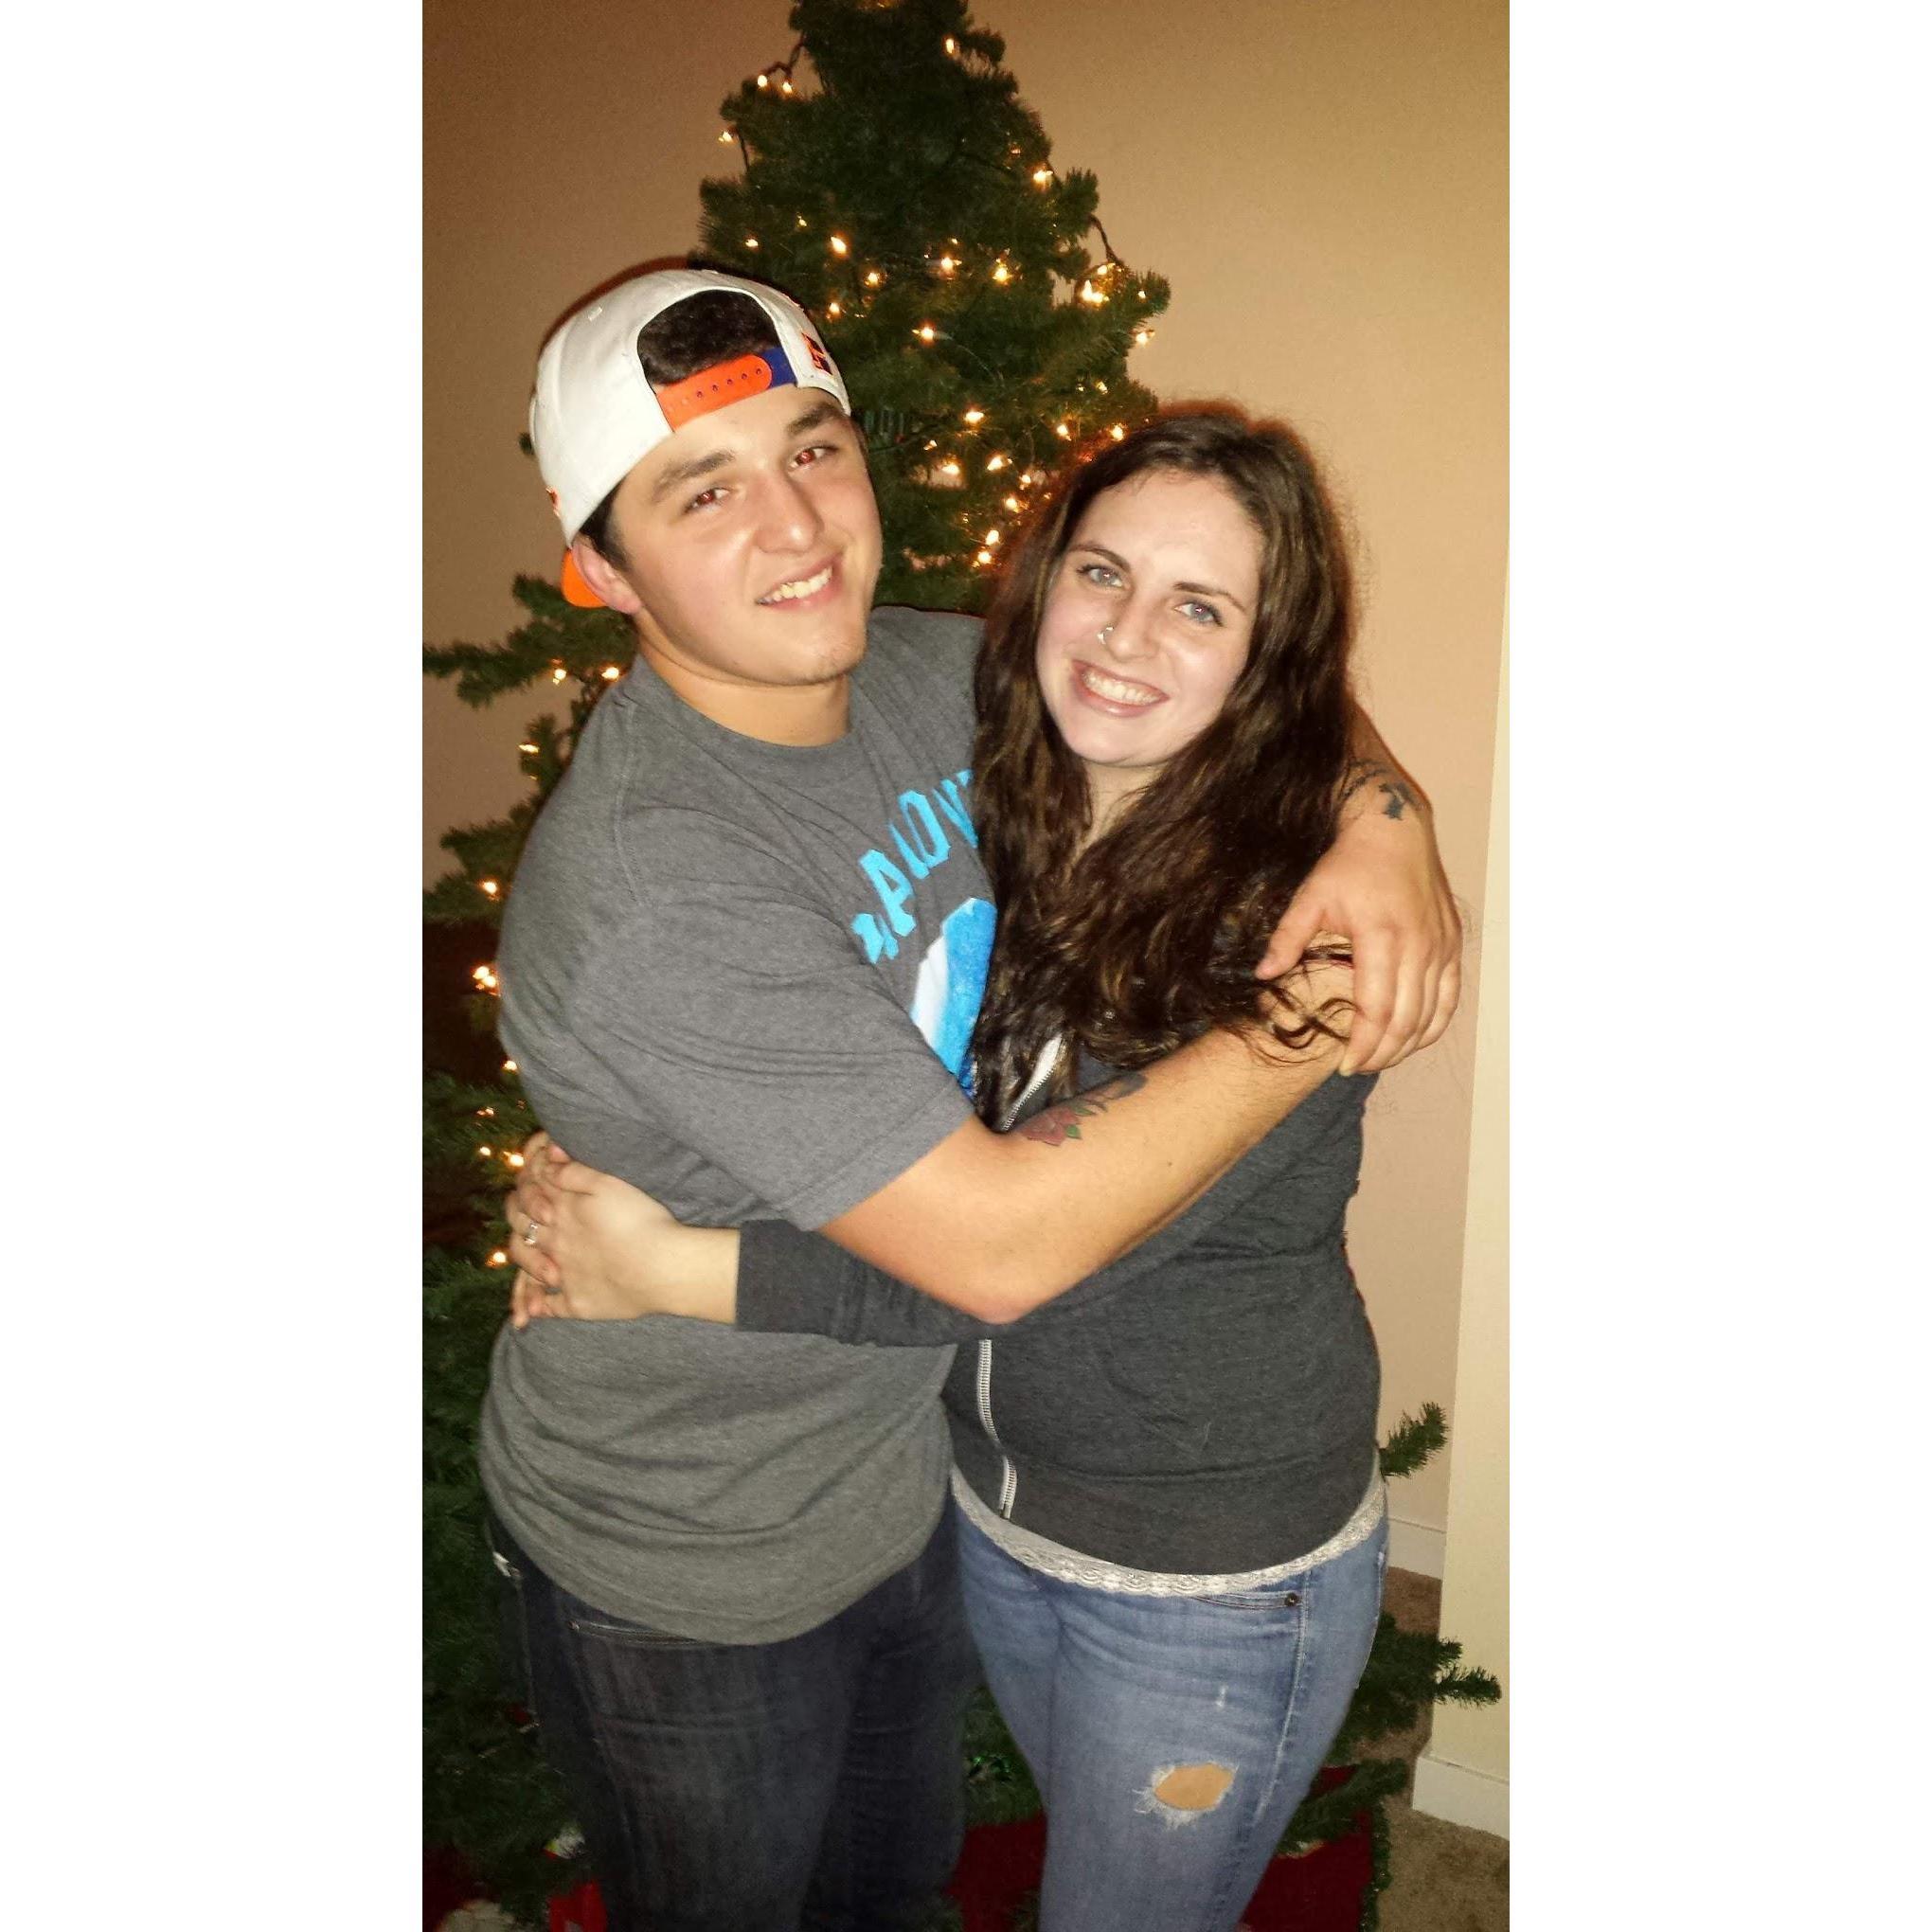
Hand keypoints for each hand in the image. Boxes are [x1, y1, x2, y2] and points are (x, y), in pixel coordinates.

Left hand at [506, 1149, 739, 1327]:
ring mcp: (564, 1276)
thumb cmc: (642, 1221)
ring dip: (524, 1264)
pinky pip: (550, 1307)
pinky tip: (535, 1310)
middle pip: (522, 1231)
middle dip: (518, 1223)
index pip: (528, 1197)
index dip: (525, 1190)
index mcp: (563, 1212)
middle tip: (524, 1221)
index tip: (531, 1186)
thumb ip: (575, 1173)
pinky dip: (538, 1307)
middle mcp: (556, 1244)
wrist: (663, 1267)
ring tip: (527, 1261)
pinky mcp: (576, 1303)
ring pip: (528, 1269)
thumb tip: (548, 1160)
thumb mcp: (610, 1184)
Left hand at [1259, 796, 1461, 1074]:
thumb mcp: (1310, 897)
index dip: (1363, 1044)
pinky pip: (1451, 997)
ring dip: (1408, 1044)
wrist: (1395, 830)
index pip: (1377, 1008)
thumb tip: (1262, 975)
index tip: (1344, 1067)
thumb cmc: (1348, 864)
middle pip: (1406, 1020)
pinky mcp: (1452, 945)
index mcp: (1382, 936)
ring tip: (1380, 1059)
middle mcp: (1419, 945)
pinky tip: (1414, 1039)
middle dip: (1383, 1053)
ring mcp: (1440, 947)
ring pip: (1431, 1014)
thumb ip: (1287, 938)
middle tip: (1357, 1069)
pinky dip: (1434, 1024)